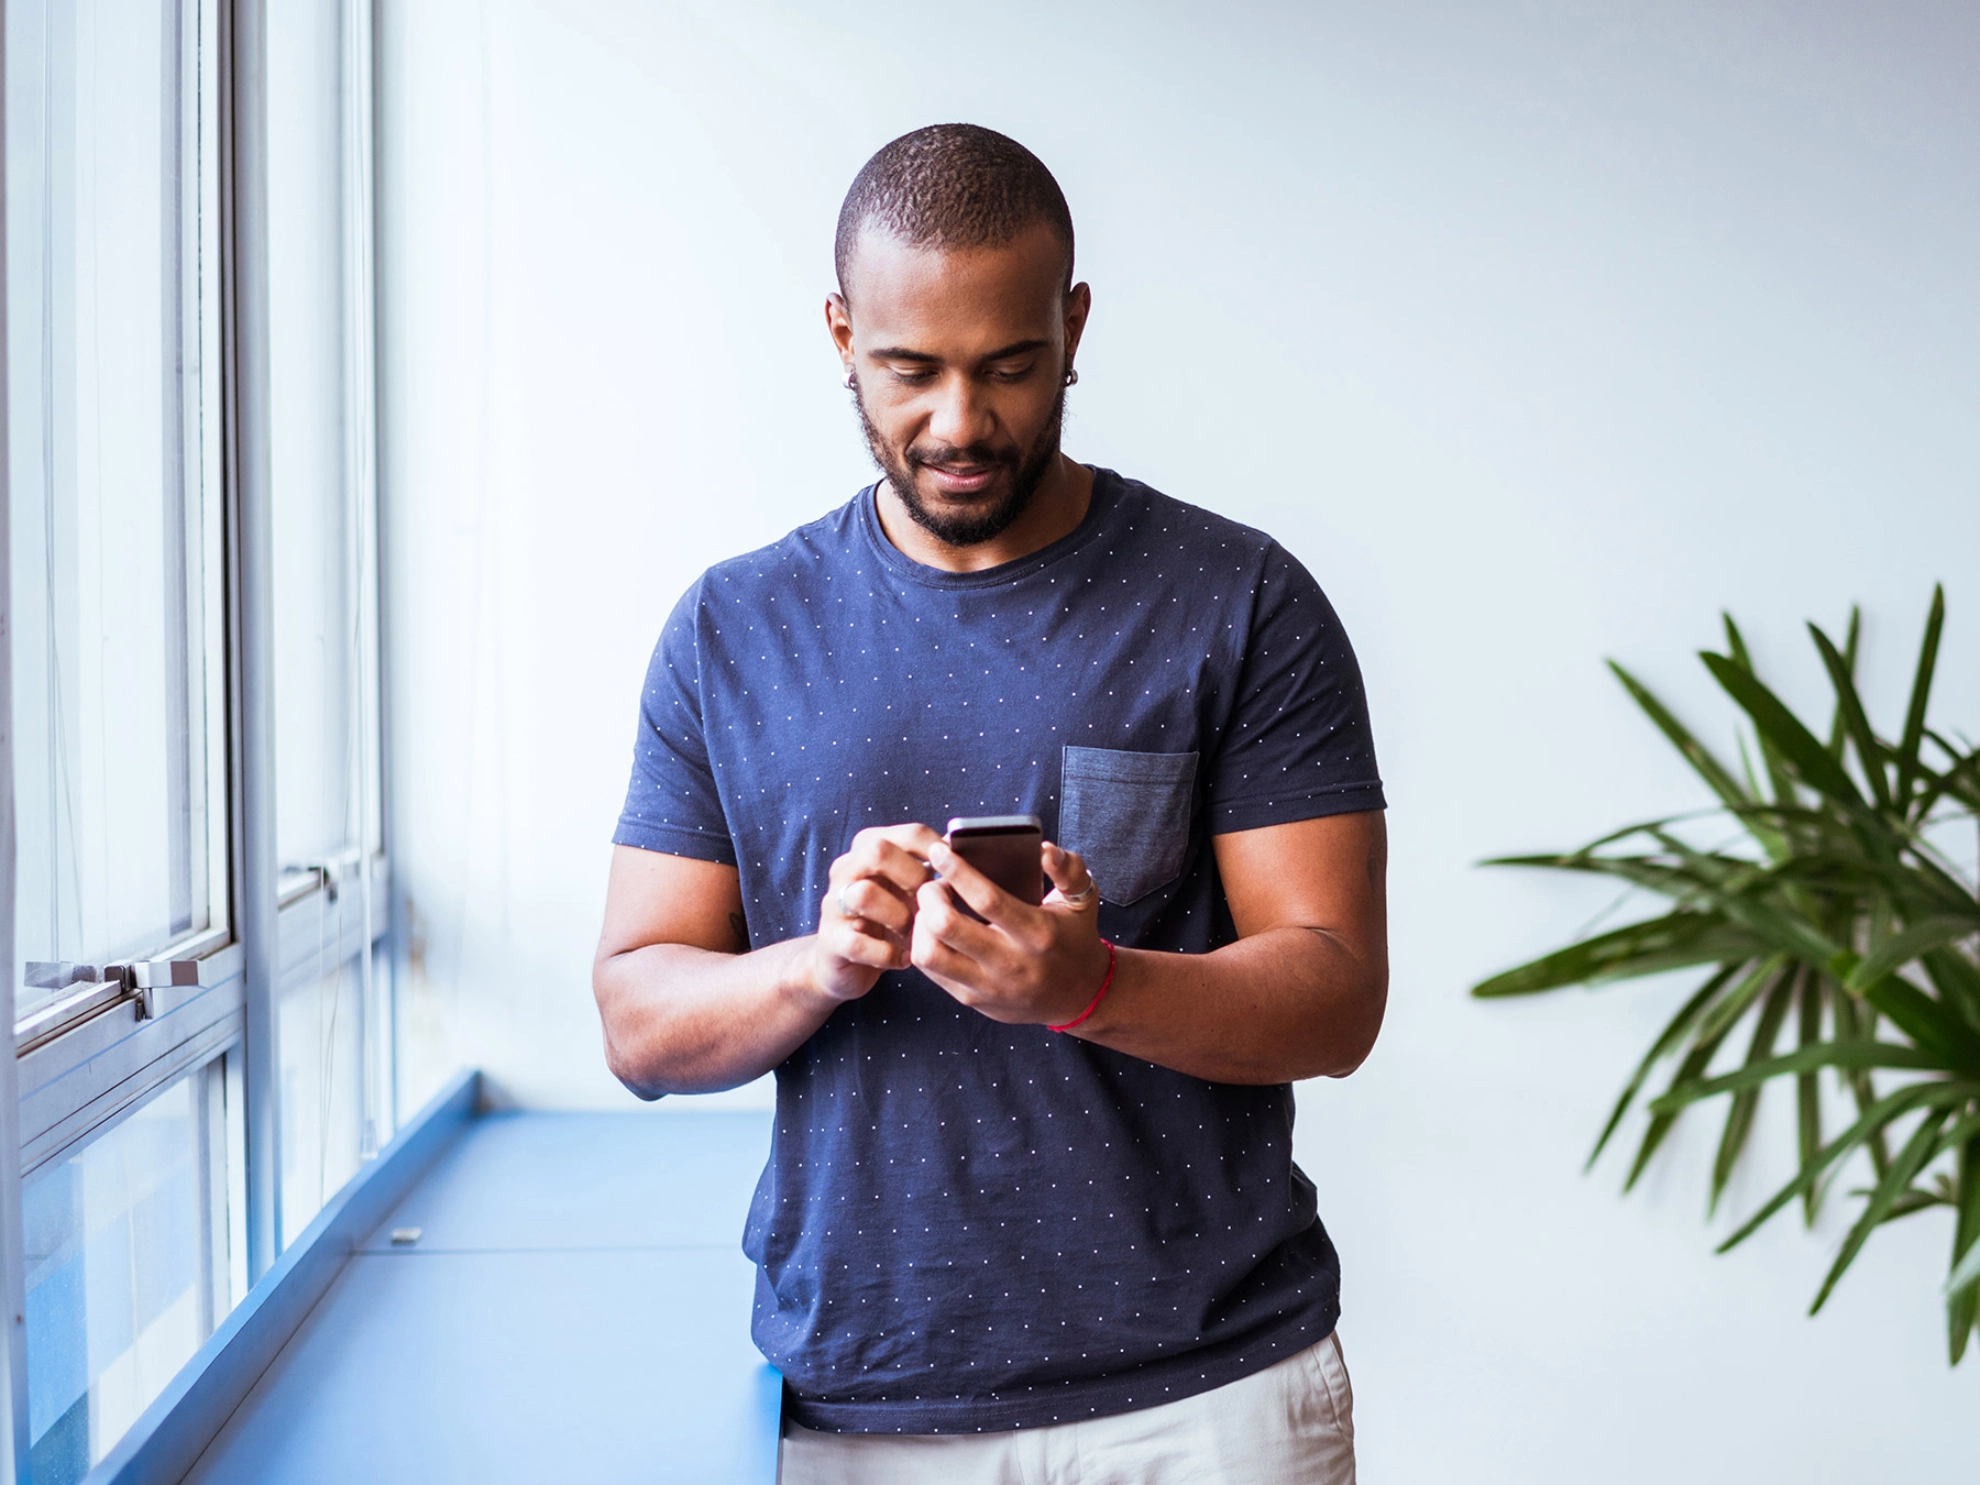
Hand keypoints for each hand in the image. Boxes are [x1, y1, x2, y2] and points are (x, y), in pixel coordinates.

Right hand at [807, 823, 943, 1001]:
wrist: (845, 962)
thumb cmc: (888, 919)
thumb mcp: (910, 890)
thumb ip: (932, 868)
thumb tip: (964, 851)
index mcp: (868, 849)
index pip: (910, 833)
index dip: (940, 853)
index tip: (957, 874)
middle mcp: (846, 869)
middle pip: (878, 851)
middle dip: (915, 877)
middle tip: (930, 903)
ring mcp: (834, 904)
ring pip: (864, 894)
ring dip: (899, 916)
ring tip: (913, 932)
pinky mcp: (831, 940)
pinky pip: (859, 942)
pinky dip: (888, 953)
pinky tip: (904, 958)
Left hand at [912, 839, 1110, 1025]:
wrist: (1078, 998)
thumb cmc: (1075, 939)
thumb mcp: (1083, 900)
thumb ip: (1069, 869)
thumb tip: (1044, 850)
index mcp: (1037, 933)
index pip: (987, 900)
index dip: (957, 872)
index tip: (939, 851)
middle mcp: (1010, 963)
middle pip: (946, 927)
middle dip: (929, 895)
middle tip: (935, 883)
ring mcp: (988, 986)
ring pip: (929, 954)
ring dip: (920, 924)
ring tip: (931, 909)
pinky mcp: (972, 1000)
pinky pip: (931, 972)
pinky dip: (923, 944)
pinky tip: (932, 930)